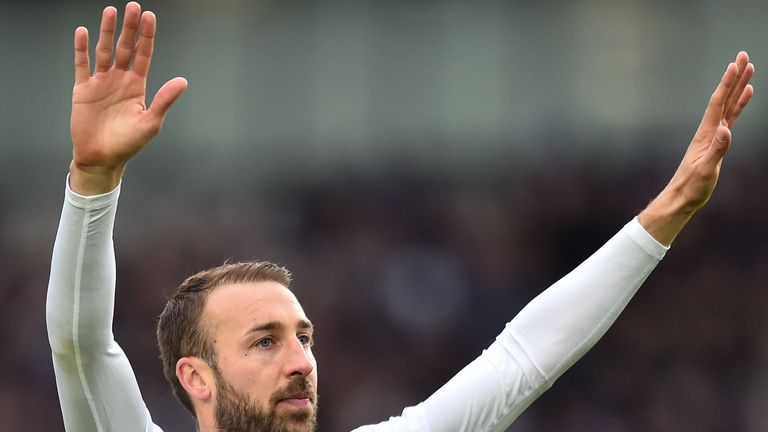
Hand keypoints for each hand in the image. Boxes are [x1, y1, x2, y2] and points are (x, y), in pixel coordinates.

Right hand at [69, 2, 187, 194]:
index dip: (146, 36)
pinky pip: (82, 65)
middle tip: (133, 6)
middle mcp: (120, 79)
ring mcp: (101, 82)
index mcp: (137, 85)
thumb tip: (182, 81)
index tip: (149, 17)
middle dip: (130, 28)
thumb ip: (164, 100)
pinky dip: (81, 49)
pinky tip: (82, 32)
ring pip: (105, 51)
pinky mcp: (83, 89)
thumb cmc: (128, 143)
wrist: (102, 158)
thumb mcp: (151, 122)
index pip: (143, 55)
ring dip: (107, 32)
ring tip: (111, 12)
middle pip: (125, 47)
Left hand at [639, 51, 753, 244]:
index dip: (727, 84)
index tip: (735, 65)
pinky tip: (746, 95)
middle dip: (734, 77)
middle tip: (744, 56)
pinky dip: (739, 104)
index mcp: (706, 134)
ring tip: (748, 68)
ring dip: (738, 86)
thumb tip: (726, 130)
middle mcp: (709, 130)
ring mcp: (713, 135)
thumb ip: (717, 150)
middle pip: (724, 98)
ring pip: (729, 105)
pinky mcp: (717, 142)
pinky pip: (731, 117)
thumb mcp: (706, 170)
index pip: (718, 103)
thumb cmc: (692, 187)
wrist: (682, 197)